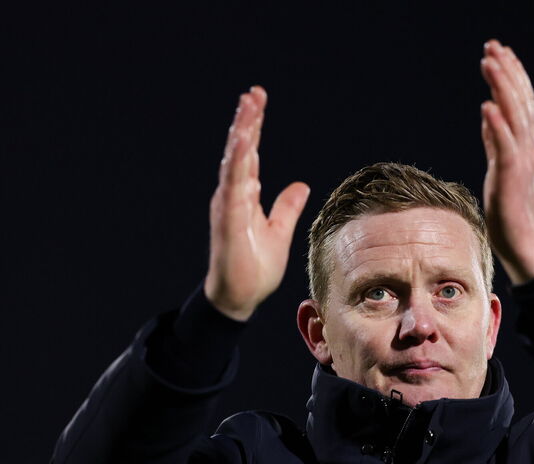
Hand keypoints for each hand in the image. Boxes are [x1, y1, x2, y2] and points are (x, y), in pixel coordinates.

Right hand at [204, 86, 309, 320]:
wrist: (240, 298)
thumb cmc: (254, 267)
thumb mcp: (279, 231)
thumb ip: (287, 207)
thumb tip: (301, 185)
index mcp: (244, 196)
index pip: (248, 154)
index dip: (252, 127)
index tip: (257, 100)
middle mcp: (233, 196)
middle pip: (239, 151)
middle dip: (246, 121)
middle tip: (254, 93)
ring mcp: (229, 206)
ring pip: (234, 162)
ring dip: (241, 133)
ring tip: (248, 106)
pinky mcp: (230, 220)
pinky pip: (233, 187)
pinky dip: (237, 163)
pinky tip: (243, 141)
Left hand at [480, 40, 533, 283]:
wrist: (525, 246)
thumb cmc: (511, 213)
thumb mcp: (500, 170)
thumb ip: (496, 143)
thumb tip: (488, 117)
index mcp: (524, 147)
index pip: (520, 104)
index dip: (511, 76)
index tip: (499, 52)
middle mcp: (527, 149)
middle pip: (519, 103)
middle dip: (506, 72)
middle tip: (493, 46)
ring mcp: (521, 163)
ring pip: (514, 117)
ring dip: (502, 88)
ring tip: (490, 63)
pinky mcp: (511, 179)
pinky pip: (505, 148)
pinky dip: (497, 126)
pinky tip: (487, 107)